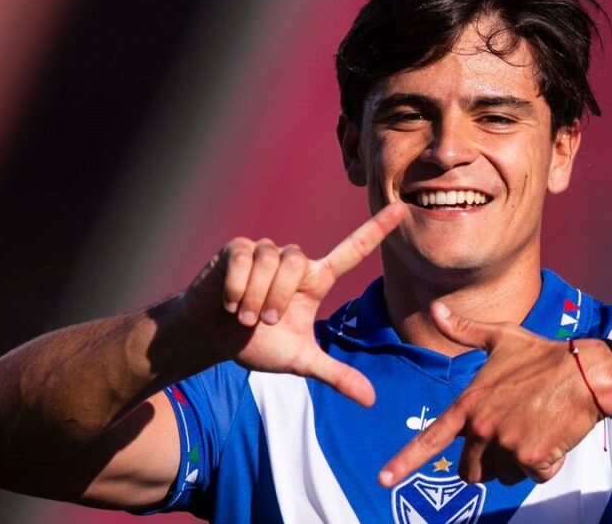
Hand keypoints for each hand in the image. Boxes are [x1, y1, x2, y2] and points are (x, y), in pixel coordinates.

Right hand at [180, 203, 406, 406]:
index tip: (400, 210)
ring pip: (270, 261)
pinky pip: (243, 259)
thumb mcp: (300, 361)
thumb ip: (335, 375)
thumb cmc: (257, 344)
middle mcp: (293, 260)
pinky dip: (236, 287)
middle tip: (263, 321)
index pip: (353, 249)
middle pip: (298, 261)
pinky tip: (227, 303)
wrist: (211, 338)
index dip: (377, 230)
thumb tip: (371, 400)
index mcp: (315, 280)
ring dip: (255, 296)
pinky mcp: (236, 248)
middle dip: (278, 298)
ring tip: (243, 316)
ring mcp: (264, 251)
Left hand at [379, 301, 602, 486]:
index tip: (383, 480)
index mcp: (469, 404)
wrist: (586, 373)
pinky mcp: (532, 458)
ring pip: (503, 475)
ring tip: (535, 428)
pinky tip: (553, 435)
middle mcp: (482, 427)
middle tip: (512, 434)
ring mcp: (505, 444)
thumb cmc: (543, 356)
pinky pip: (533, 476)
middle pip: (470, 470)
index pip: (431, 439)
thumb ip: (464, 331)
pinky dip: (545, 464)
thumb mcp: (501, 338)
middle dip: (488, 462)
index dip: (404, 462)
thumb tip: (435, 309)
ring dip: (519, 463)